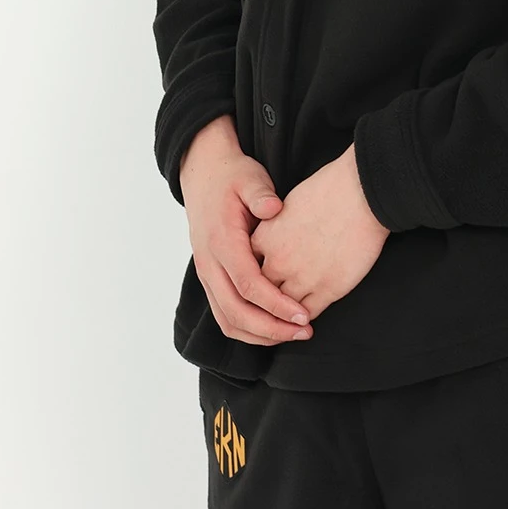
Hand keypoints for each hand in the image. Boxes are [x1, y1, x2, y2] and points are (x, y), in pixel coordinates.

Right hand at [179, 115, 316, 345]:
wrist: (203, 173)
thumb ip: (261, 193)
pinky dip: (247, 329)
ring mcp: (206, 274)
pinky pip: (225, 315)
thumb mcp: (249, 177)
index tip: (303, 315)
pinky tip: (273, 328)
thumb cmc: (232, 176)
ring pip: (227, 320)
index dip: (276, 304)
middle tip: (304, 332)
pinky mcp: (210, 278)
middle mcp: (209, 263)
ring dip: (259, 335)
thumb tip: (275, 208)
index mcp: (221, 241)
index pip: (248, 284)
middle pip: (236, 312)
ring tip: (292, 335)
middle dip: (271, 329)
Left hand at [249, 143, 390, 322]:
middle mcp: (278, 261)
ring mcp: (302, 278)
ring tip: (287, 320)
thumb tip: (273, 236)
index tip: (259, 280)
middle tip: (267, 310)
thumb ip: (275, 226)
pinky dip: (305, 319)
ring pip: (282, 310)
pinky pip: (309, 314)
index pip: (247, 269)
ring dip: (283, 317)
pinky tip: (306, 318)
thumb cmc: (328, 189)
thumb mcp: (288, 202)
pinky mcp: (328, 289)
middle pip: (260, 294)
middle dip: (263, 303)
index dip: (253, 277)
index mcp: (266, 237)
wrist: (360, 193)